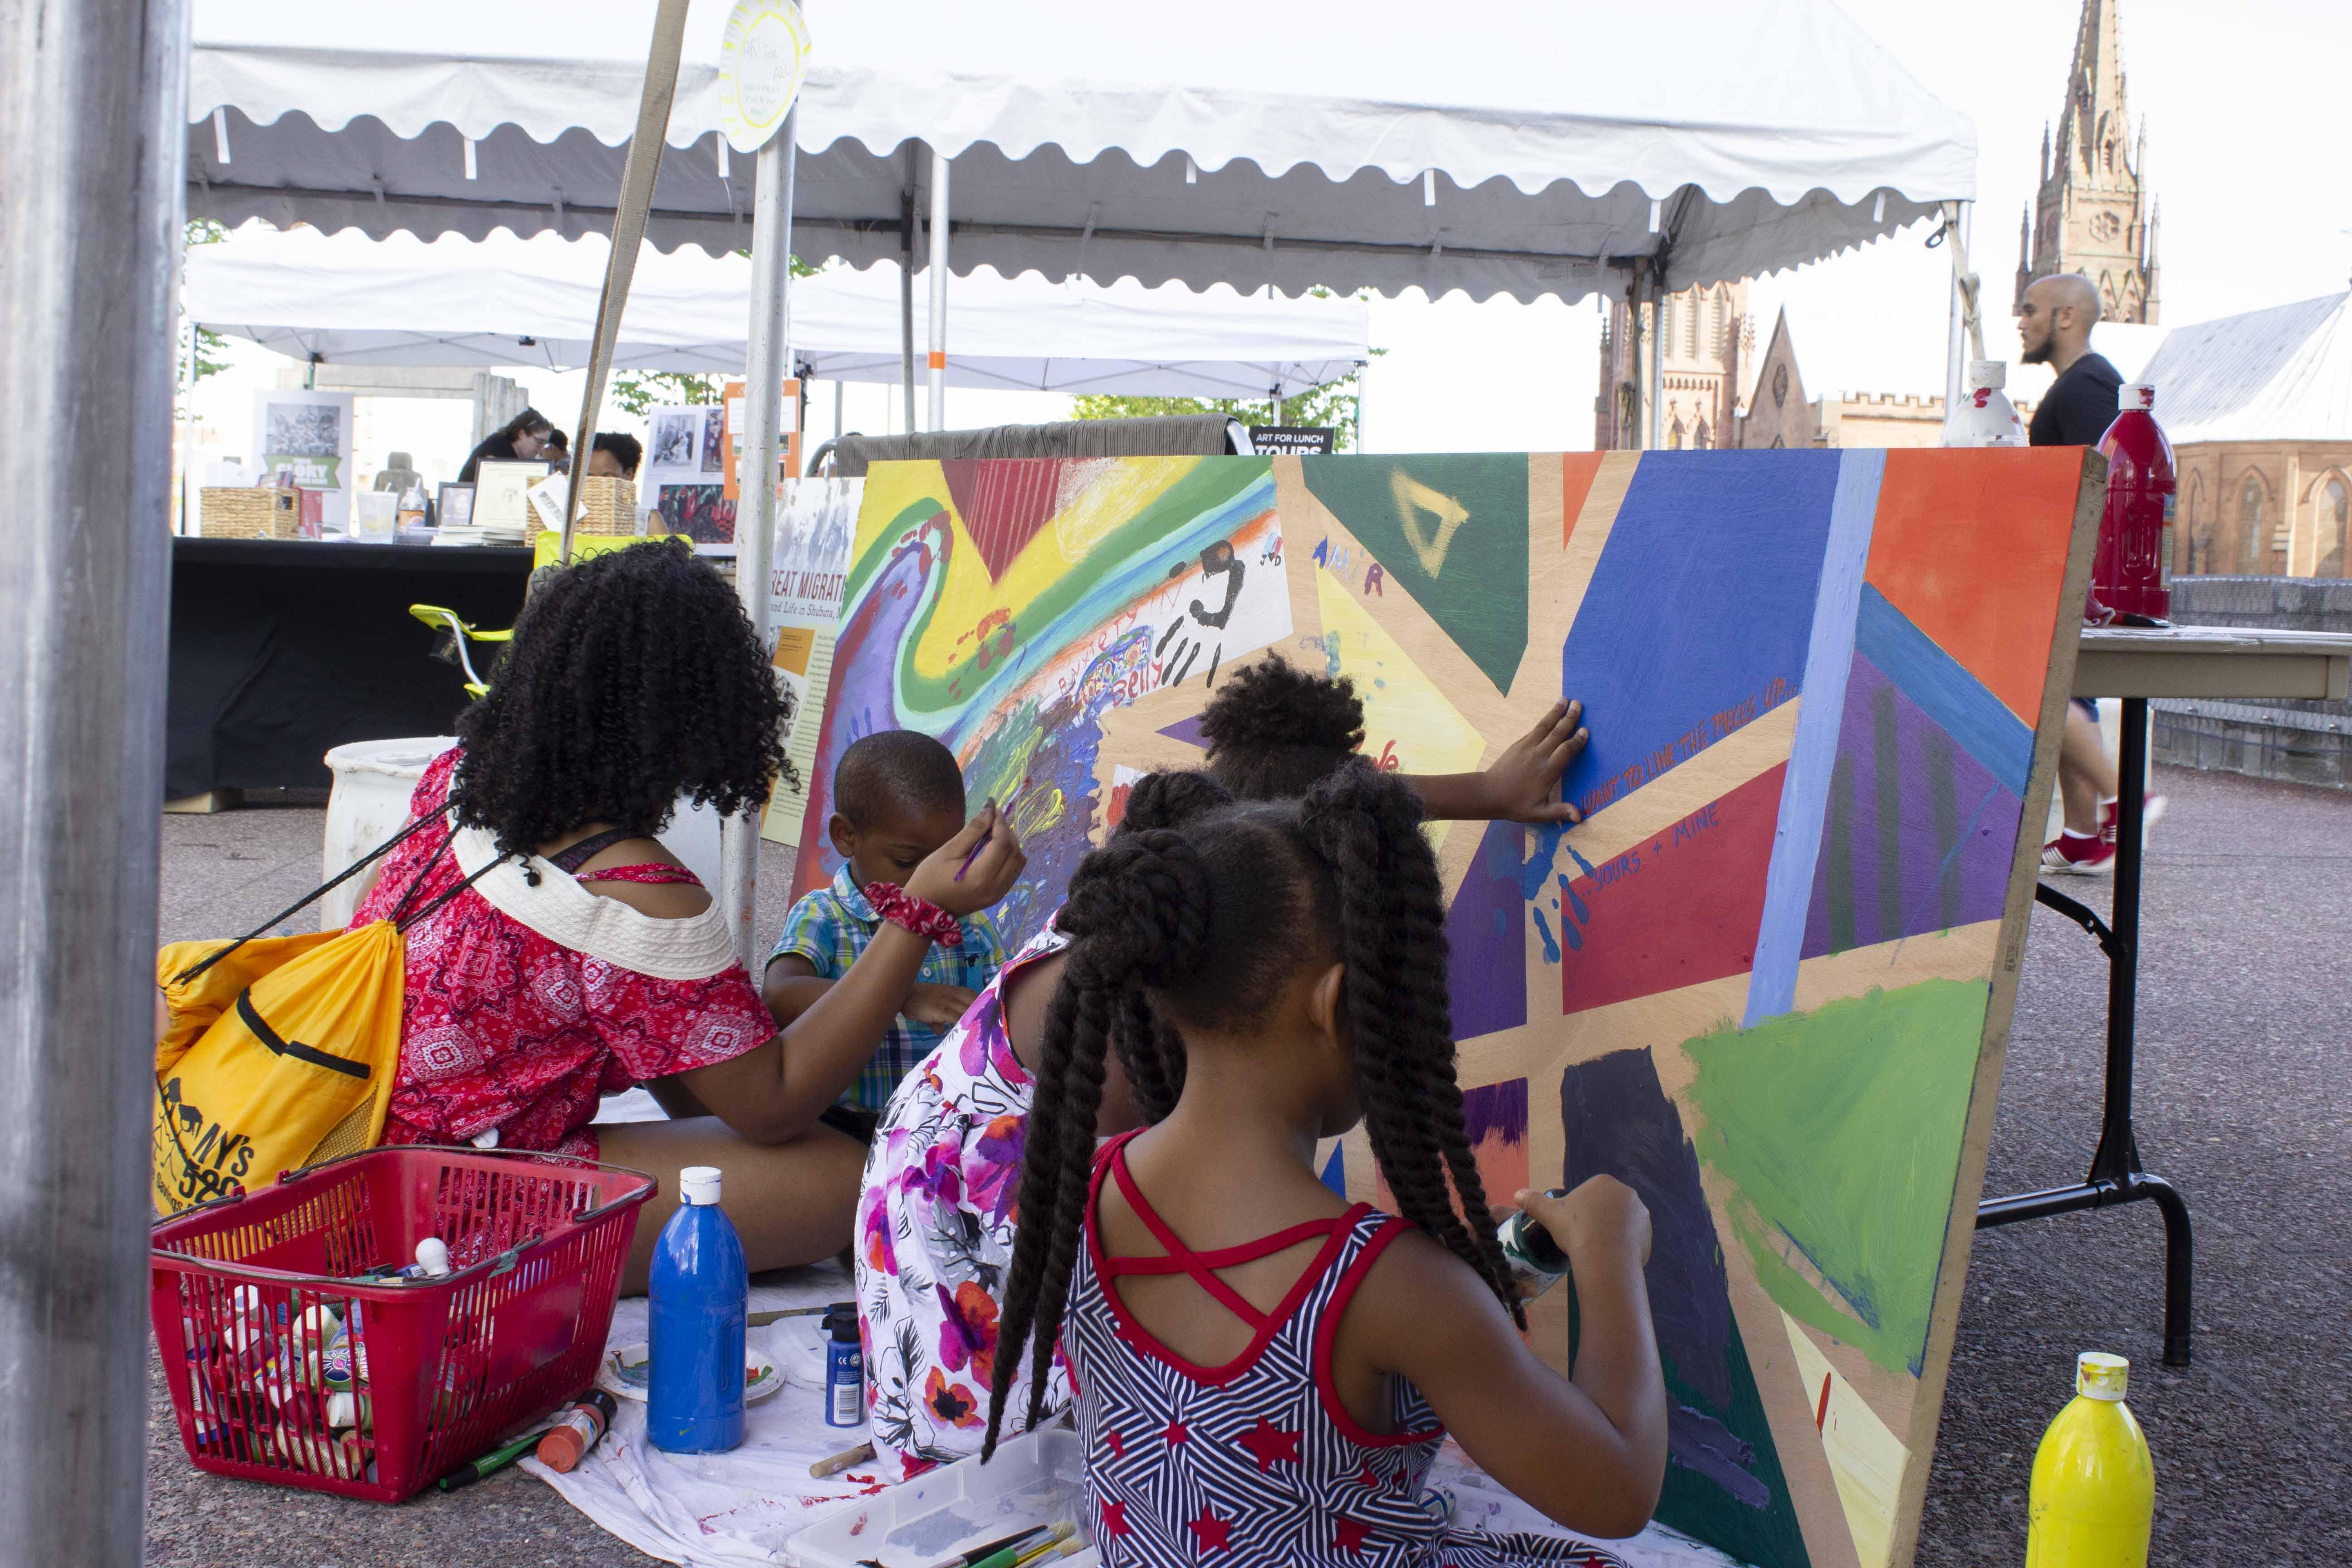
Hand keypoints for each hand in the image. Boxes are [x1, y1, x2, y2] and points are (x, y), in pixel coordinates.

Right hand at [903, 982, 979, 1028]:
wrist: (903, 996)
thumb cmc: (915, 1001)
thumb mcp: (930, 1007)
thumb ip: (937, 1019)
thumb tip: (940, 1031)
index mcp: (951, 990)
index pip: (971, 993)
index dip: (980, 1002)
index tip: (986, 1012)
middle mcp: (952, 994)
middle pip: (973, 1001)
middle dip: (981, 1012)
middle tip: (986, 1024)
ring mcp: (946, 1001)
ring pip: (966, 1009)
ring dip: (974, 1019)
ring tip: (979, 1030)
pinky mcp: (940, 1010)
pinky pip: (955, 1017)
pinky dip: (961, 1024)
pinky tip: (965, 1032)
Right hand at [906, 801, 1026, 916]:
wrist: (924, 911)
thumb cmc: (930, 879)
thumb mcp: (948, 851)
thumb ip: (972, 830)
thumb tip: (990, 808)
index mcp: (981, 876)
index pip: (1003, 843)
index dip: (1000, 823)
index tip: (993, 808)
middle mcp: (995, 887)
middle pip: (1015, 852)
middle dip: (1007, 832)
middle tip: (992, 819)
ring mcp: (998, 894)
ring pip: (1018, 863)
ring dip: (1011, 844)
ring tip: (993, 833)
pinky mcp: (997, 897)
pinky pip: (1013, 873)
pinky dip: (1009, 857)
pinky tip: (994, 849)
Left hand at [1478, 700, 1588, 824]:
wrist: (1488, 794)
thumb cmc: (1515, 805)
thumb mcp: (1538, 813)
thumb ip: (1559, 812)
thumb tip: (1579, 816)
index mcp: (1546, 772)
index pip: (1565, 752)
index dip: (1576, 741)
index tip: (1585, 731)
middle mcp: (1538, 756)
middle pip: (1557, 734)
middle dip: (1569, 718)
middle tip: (1579, 704)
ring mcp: (1527, 748)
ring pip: (1544, 727)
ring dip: (1555, 712)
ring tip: (1565, 699)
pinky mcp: (1518, 744)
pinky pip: (1534, 729)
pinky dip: (1544, 720)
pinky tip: (1551, 714)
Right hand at [1517, 1176, 1650, 1269]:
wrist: (1604, 1257)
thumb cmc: (1576, 1229)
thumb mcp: (1550, 1214)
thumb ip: (1534, 1201)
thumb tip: (1516, 1193)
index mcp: (1604, 1183)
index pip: (1591, 1194)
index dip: (1580, 1210)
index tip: (1574, 1226)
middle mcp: (1627, 1193)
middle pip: (1608, 1206)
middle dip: (1599, 1220)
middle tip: (1584, 1238)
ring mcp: (1641, 1215)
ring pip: (1622, 1223)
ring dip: (1613, 1233)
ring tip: (1597, 1250)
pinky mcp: (1649, 1235)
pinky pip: (1634, 1239)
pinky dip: (1624, 1247)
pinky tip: (1610, 1258)